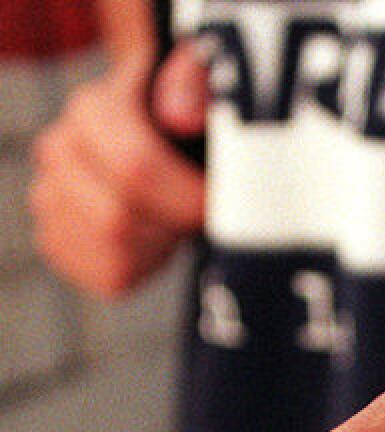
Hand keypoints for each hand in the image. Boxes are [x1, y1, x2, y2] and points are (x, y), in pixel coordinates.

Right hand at [29, 41, 206, 296]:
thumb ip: (195, 89)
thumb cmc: (188, 119)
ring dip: (160, 248)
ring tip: (176, 222)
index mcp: (91, 110)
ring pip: (111, 253)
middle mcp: (58, 153)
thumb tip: (180, 116)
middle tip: (198, 215)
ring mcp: (50, 198)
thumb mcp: (202, 88)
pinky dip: (146, 268)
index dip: (186, 198)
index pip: (134, 169)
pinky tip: (158, 241)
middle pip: (115, 221)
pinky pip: (108, 276)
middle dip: (170, 227)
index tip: (219, 205)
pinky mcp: (59, 241)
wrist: (159, 139)